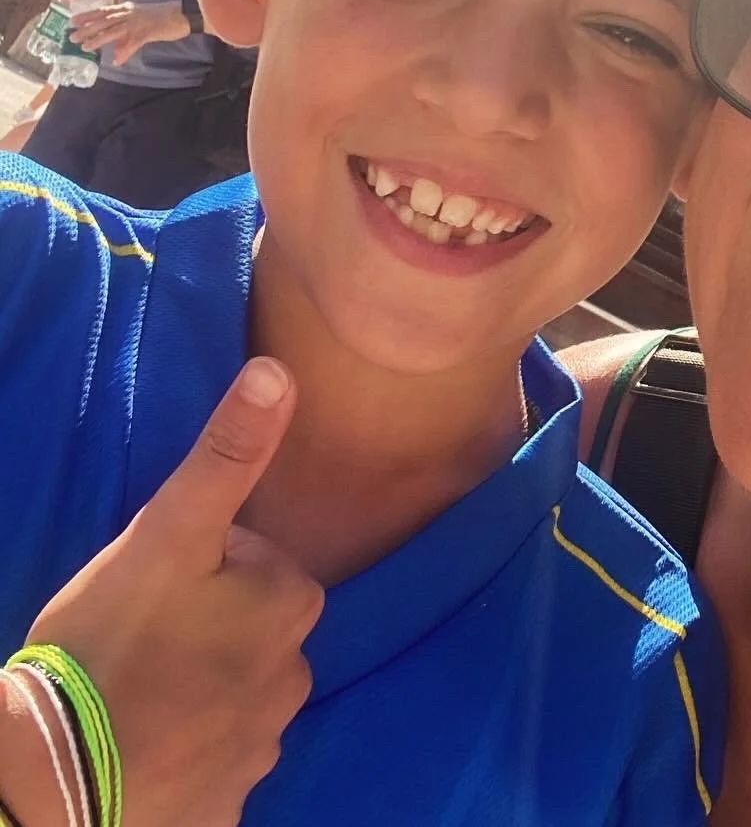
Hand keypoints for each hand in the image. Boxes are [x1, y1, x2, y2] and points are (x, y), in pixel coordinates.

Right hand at [25, 359, 323, 826]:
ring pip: (231, 693)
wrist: (51, 788)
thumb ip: (226, 456)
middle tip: (135, 644)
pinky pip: (214, 762)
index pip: (254, 565)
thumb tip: (279, 371)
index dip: (198, 572)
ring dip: (193, 692)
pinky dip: (187, 756)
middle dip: (203, 630)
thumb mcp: (166, 535)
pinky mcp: (229, 806)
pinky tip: (144, 750)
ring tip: (131, 697)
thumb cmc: (109, 646)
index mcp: (291, 603)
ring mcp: (263, 747)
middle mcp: (296, 675)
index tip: (152, 595)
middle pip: (247, 629)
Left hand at [69, 0, 191, 63]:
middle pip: (104, 21)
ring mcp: (139, 22)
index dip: (87, 16)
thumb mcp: (142, 21)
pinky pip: (134, 43)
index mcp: (128, 9)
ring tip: (86, 47)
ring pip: (114, 30)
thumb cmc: (164, 17)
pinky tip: (117, 60)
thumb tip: (117, 49)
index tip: (72, 20)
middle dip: (87, 28)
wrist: (184, 14)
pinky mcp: (149, 31)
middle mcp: (130, 13)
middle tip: (72, 36)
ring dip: (99, 39)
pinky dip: (125, 51)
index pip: (103, 11)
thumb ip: (128, 33)